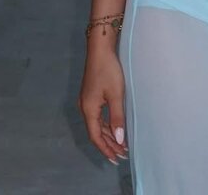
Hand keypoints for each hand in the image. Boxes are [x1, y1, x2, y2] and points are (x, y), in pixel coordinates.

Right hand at [79, 48, 129, 164]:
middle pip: (96, 132)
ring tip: (121, 145)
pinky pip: (98, 116)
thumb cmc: (108, 70)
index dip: (106, 149)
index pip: (96, 137)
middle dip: (109, 144)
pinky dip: (107, 124)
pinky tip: (115, 127)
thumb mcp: (116, 95)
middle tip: (122, 154)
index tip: (116, 158)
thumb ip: (117, 118)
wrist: (100, 49)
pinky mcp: (91, 95)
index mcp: (89, 110)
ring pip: (97, 124)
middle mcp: (85, 108)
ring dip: (109, 135)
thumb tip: (119, 140)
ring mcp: (87, 101)